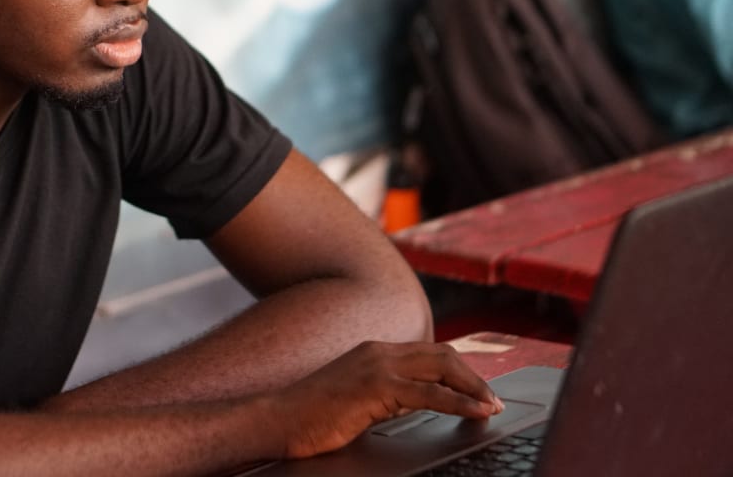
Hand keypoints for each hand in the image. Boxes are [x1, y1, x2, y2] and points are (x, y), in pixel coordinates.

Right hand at [270, 341, 503, 458]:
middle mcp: (378, 351)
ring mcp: (377, 366)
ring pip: (442, 368)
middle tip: (494, 400)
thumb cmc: (310, 417)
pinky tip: (476, 413)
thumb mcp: (355, 400)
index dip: (458, 371)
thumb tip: (414, 405)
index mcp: (373, 351)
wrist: (277, 419)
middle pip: (442, 355)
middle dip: (473, 377)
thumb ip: (384, 396)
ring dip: (474, 388)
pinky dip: (460, 402)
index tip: (477, 392)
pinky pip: (430, 393)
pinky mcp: (376, 387)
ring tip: (493, 407)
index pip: (428, 353)